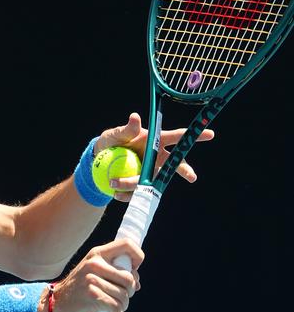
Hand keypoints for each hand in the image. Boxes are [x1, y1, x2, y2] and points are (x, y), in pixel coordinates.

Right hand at [49, 239, 143, 311]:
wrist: (56, 303)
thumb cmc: (78, 288)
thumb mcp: (91, 271)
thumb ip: (111, 270)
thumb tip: (137, 281)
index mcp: (97, 254)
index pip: (126, 245)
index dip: (138, 256)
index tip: (135, 270)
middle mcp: (94, 264)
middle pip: (129, 278)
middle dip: (131, 291)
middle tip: (122, 297)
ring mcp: (92, 280)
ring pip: (124, 296)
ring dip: (123, 306)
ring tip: (115, 307)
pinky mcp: (92, 296)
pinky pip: (116, 307)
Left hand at [94, 112, 214, 200]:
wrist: (101, 161)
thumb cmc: (111, 142)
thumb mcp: (115, 134)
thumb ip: (126, 129)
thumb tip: (135, 117)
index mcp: (155, 141)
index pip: (176, 137)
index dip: (192, 135)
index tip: (210, 133)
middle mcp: (158, 158)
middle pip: (175, 164)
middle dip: (184, 170)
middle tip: (192, 176)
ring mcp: (152, 172)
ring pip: (155, 181)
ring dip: (135, 185)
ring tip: (114, 183)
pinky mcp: (143, 186)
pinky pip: (140, 192)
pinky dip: (126, 194)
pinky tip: (115, 192)